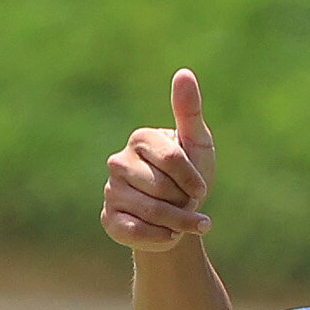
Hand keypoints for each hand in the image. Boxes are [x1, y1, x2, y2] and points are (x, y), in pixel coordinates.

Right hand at [101, 68, 216, 251]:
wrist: (177, 217)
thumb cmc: (190, 176)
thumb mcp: (197, 144)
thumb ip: (189, 111)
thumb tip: (184, 72)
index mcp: (140, 139)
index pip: (173, 160)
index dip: (194, 180)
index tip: (201, 188)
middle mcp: (118, 162)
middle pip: (162, 188)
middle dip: (185, 202)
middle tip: (188, 203)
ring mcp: (110, 190)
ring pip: (151, 211)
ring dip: (178, 223)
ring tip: (186, 223)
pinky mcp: (108, 219)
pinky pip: (135, 231)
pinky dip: (160, 237)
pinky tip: (170, 235)